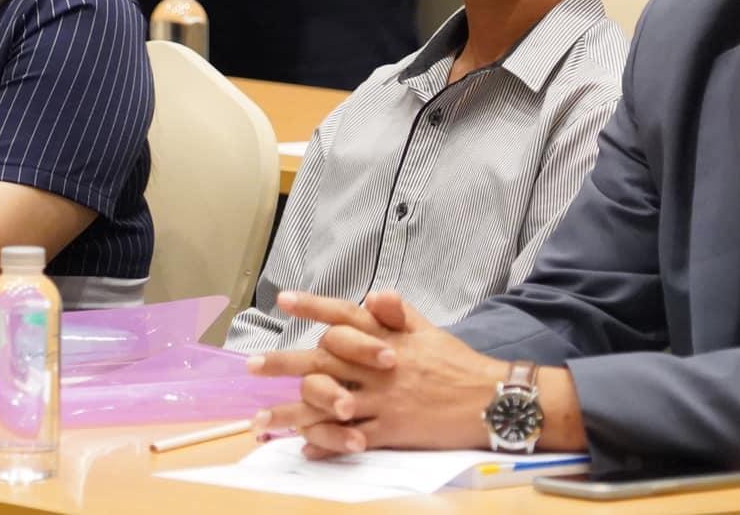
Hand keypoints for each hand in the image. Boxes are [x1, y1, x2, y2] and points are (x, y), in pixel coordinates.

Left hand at [247, 290, 503, 455]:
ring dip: (293, 412)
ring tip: (263, 419)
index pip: (344, 314)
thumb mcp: (427, 328)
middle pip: (323, 360)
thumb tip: (372, 294)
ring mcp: (383, 399)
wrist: (488, 398)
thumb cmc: (456, 362)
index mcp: (387, 336)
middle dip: (284, 363)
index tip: (283, 300)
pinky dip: (326, 443)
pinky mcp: (391, 430)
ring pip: (328, 403)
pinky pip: (350, 437)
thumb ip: (395, 313)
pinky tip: (304, 446)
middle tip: (251, 367)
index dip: (313, 306)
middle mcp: (379, 365)